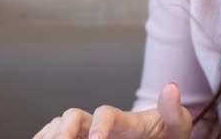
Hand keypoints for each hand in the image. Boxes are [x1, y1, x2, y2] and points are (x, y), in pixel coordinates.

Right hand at [33, 83, 191, 138]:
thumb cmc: (167, 132)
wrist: (159, 137)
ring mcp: (88, 133)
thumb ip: (173, 110)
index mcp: (125, 121)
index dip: (99, 125)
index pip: (106, 114)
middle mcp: (101, 124)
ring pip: (58, 126)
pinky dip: (44, 137)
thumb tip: (172, 86)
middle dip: (62, 131)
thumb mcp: (177, 124)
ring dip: (50, 134)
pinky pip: (53, 135)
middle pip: (72, 116)